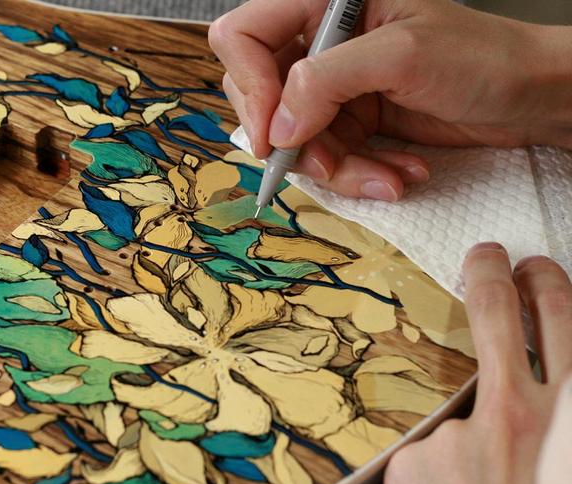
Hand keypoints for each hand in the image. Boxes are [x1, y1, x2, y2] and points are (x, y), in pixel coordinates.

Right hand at [209, 0, 571, 200]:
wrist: (528, 98)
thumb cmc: (482, 57)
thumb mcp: (402, 56)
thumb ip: (328, 82)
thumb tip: (276, 128)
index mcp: (324, 3)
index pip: (244, 36)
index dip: (250, 86)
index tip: (273, 134)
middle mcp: (320, 41)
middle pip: (260, 95)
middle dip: (295, 141)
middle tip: (326, 163)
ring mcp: (333, 84)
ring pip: (294, 138)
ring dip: (337, 168)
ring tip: (386, 177)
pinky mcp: (350, 118)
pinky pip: (328, 156)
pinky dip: (359, 174)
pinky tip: (398, 173)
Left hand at [384, 244, 571, 483]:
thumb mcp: (568, 466)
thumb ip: (556, 423)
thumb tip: (550, 388)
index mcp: (570, 416)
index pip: (561, 320)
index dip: (545, 283)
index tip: (530, 264)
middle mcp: (515, 415)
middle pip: (502, 314)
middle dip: (494, 274)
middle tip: (487, 255)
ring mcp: (457, 434)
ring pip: (458, 419)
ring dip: (470, 454)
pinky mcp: (412, 460)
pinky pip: (426, 461)